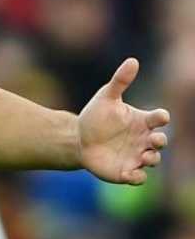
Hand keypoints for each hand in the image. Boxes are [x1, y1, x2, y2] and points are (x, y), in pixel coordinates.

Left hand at [77, 58, 168, 184]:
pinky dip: (138, 177)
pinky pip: (138, 178)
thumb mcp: (106, 98)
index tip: (159, 117)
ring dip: (152, 159)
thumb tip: (132, 60)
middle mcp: (144, 140)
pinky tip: (131, 174)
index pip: (159, 119)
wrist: (78, 139)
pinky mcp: (126, 171)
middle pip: (161, 142)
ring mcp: (136, 156)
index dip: (161, 118)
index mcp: (143, 121)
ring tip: (144, 156)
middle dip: (160, 141)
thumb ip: (120, 81)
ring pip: (153, 160)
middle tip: (152, 140)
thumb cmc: (96, 117)